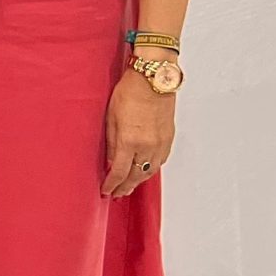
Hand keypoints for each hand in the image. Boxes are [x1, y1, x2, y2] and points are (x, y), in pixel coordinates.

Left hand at [103, 68, 176, 197]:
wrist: (153, 81)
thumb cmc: (128, 93)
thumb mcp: (110, 117)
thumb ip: (110, 142)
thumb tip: (109, 160)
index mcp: (129, 141)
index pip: (119, 171)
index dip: (112, 184)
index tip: (106, 191)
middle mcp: (147, 146)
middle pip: (136, 175)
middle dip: (125, 187)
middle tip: (117, 194)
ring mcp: (161, 143)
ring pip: (149, 171)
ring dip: (138, 181)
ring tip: (129, 186)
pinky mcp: (169, 138)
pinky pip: (160, 161)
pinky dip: (150, 169)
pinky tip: (144, 171)